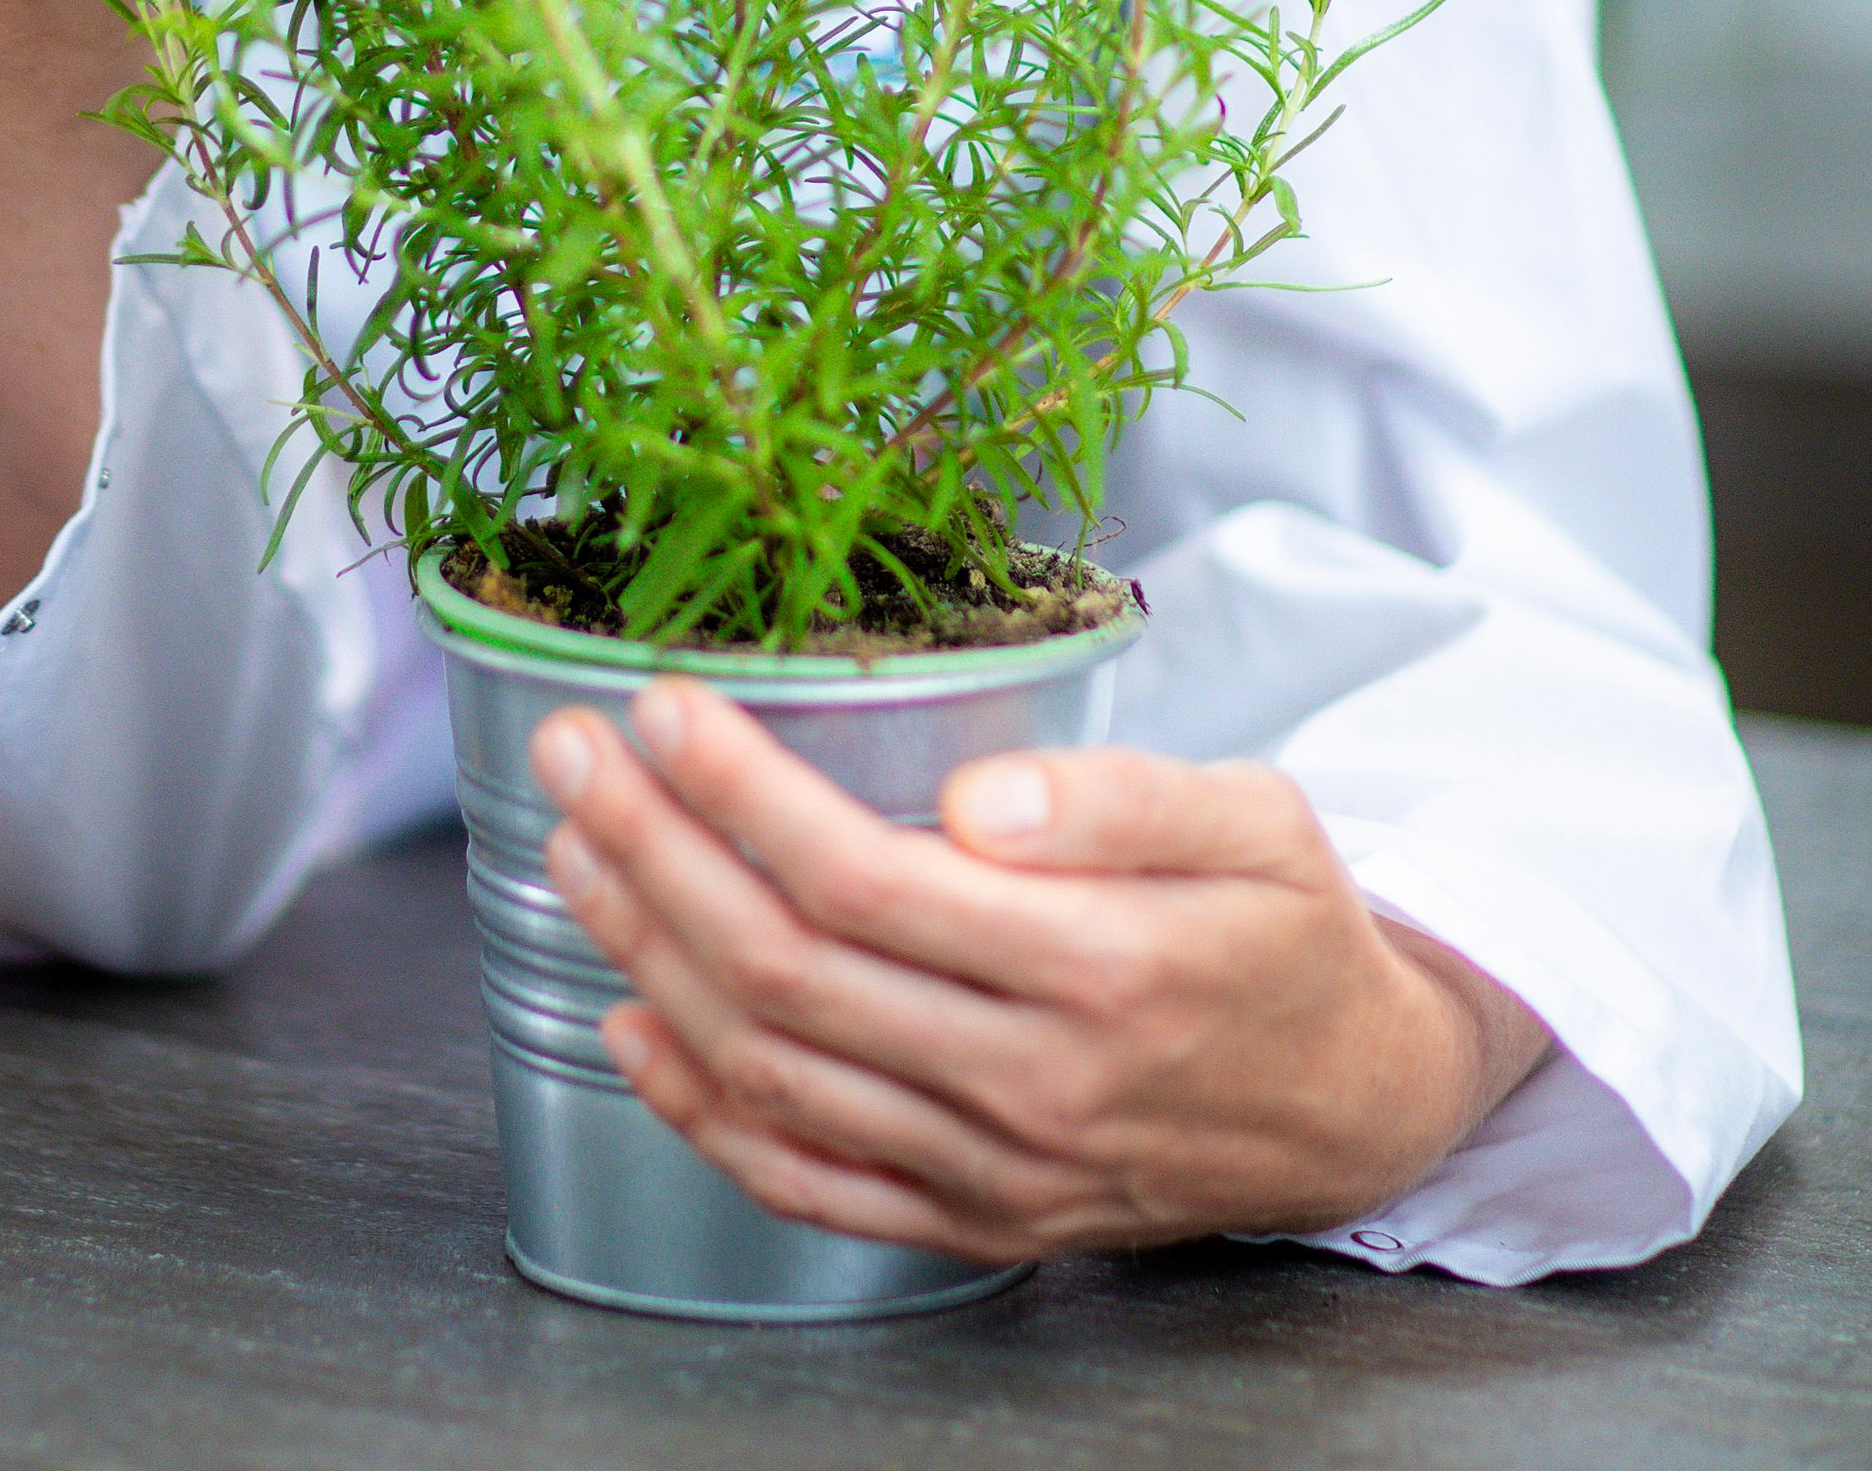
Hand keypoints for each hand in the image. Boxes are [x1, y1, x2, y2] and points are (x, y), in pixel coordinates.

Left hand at [530, 678, 1550, 1261]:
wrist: (1357, 1105)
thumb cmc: (1292, 932)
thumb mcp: (1259, 819)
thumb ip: (1122, 799)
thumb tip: (977, 795)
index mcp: (1102, 971)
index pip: (870, 882)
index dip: (744, 795)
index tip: (661, 705)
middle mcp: (1033, 1088)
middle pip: (790, 974)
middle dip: (656, 852)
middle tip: (572, 751)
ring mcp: (995, 1173)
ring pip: (773, 1075)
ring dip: (650, 958)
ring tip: (575, 850)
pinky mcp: (976, 1225)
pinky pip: (805, 1184)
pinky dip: (698, 1113)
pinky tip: (628, 1023)